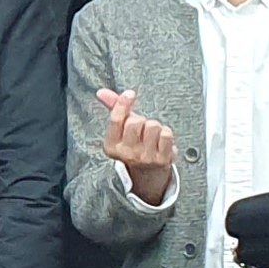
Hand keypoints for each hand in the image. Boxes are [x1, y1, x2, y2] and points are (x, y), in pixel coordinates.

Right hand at [95, 86, 177, 206]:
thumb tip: (102, 92)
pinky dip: (166, 134)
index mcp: (112, 146)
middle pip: (136, 121)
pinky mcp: (162, 160)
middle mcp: (127, 154)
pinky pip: (166, 134)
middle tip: (141, 130)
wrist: (147, 175)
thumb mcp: (119, 132)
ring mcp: (145, 158)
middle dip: (141, 120)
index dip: (123, 103)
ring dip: (154, 127)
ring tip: (151, 138)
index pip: (116, 120)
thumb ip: (113, 110)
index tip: (130, 94)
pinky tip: (161, 142)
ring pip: (153, 126)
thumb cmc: (132, 147)